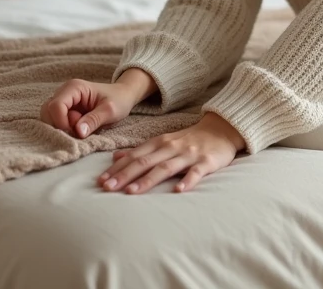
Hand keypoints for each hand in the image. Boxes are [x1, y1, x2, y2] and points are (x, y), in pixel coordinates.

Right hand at [40, 77, 144, 137]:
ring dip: (62, 128)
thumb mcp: (110, 111)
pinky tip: (78, 128)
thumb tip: (78, 132)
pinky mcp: (64, 109)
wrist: (123, 96)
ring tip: (81, 128)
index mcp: (74, 87)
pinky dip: (64, 128)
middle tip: (80, 129)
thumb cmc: (118, 100)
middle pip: (47, 112)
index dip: (62, 122)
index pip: (55, 106)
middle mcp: (64, 92)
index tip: (77, 132)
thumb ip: (94, 120)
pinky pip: (55, 121)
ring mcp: (63, 101)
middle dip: (61, 125)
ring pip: (49, 118)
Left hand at [96, 112, 245, 194]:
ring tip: (132, 192)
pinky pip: (196, 172)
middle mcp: (171, 147)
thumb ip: (141, 150)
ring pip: (166, 167)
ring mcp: (189, 154)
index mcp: (160, 142)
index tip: (101, 180)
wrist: (222, 129)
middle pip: (145, 161)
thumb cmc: (189, 139)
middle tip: (108, 187)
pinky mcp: (206, 162)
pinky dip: (188, 181)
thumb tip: (115, 157)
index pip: (135, 156)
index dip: (117, 168)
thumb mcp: (163, 141)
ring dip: (148, 179)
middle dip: (125, 175)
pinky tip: (179, 191)